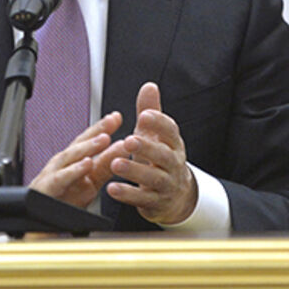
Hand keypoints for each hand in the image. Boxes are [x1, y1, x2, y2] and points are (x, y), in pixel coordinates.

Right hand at [28, 111, 126, 207]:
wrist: (41, 225)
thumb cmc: (63, 201)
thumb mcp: (91, 183)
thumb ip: (105, 166)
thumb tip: (124, 148)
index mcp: (73, 160)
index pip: (89, 140)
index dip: (102, 127)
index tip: (117, 116)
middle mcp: (63, 163)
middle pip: (80, 142)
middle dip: (97, 130)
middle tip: (113, 120)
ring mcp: (53, 174)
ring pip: (70, 156)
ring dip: (88, 146)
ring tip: (105, 138)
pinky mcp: (48, 189)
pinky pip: (62, 178)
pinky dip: (74, 170)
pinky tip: (87, 163)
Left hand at [106, 82, 197, 224]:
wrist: (176, 197)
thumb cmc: (160, 161)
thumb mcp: (156, 136)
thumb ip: (151, 112)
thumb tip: (149, 86)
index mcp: (173, 145)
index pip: (171, 131)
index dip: (159, 123)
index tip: (144, 115)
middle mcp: (173, 164)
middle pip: (164, 155)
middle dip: (147, 147)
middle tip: (128, 140)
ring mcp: (167, 185)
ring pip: (154, 178)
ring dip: (135, 171)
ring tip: (115, 163)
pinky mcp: (156, 203)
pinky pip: (142, 199)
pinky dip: (128, 194)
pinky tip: (112, 188)